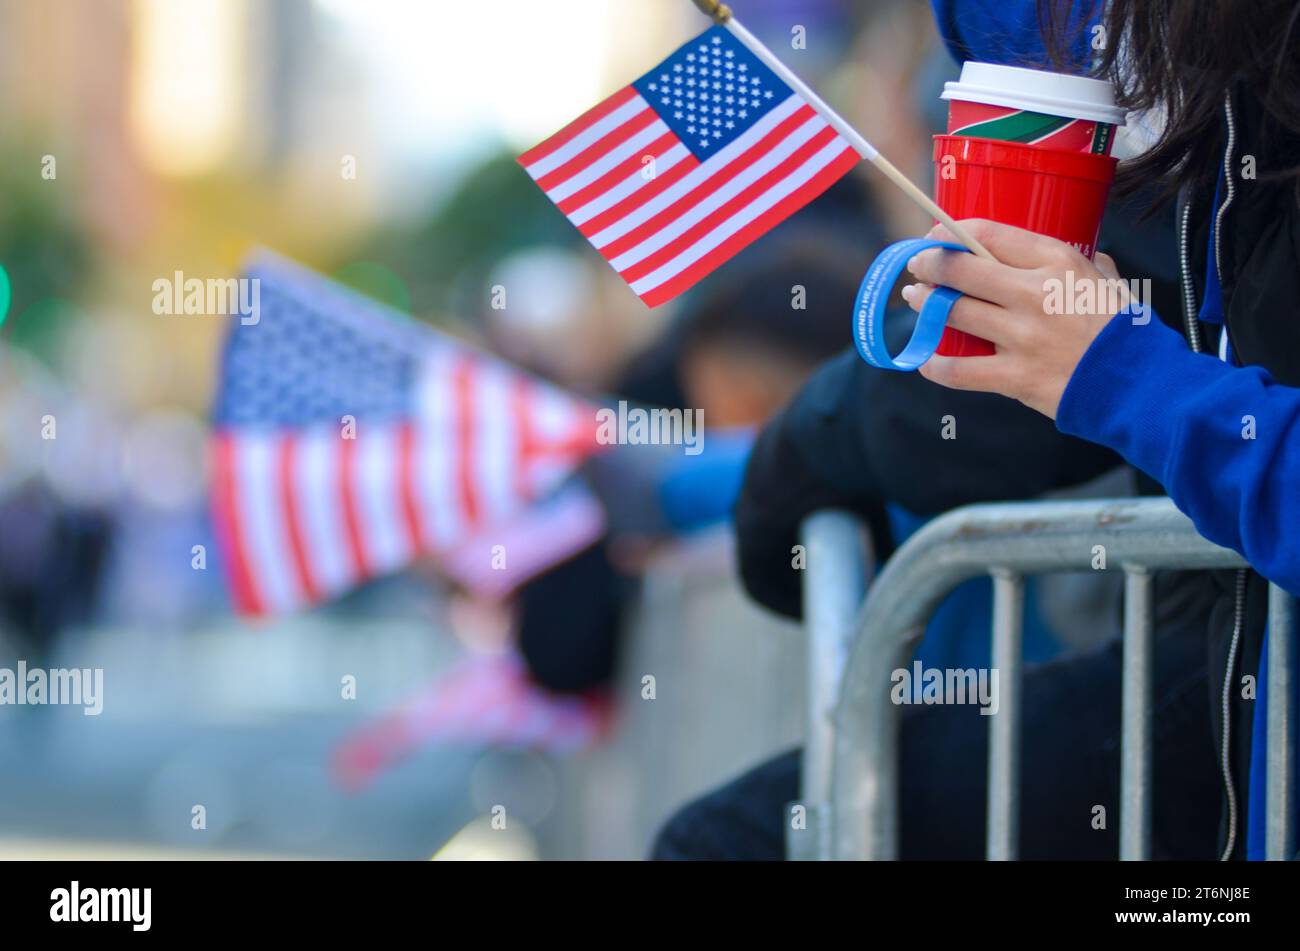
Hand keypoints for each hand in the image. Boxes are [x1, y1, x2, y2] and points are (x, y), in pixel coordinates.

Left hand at [902, 219, 1129, 418]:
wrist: (1141, 385)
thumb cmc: (1124, 329)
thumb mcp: (1106, 279)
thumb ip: (1073, 263)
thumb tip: (1041, 257)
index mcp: (1057, 262)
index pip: (988, 235)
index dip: (951, 233)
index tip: (937, 236)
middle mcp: (1034, 294)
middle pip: (960, 271)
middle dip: (929, 264)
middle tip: (918, 265)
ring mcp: (1021, 338)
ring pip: (953, 314)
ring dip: (926, 305)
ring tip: (916, 299)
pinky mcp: (1015, 377)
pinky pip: (959, 370)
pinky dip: (935, 364)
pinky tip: (926, 357)